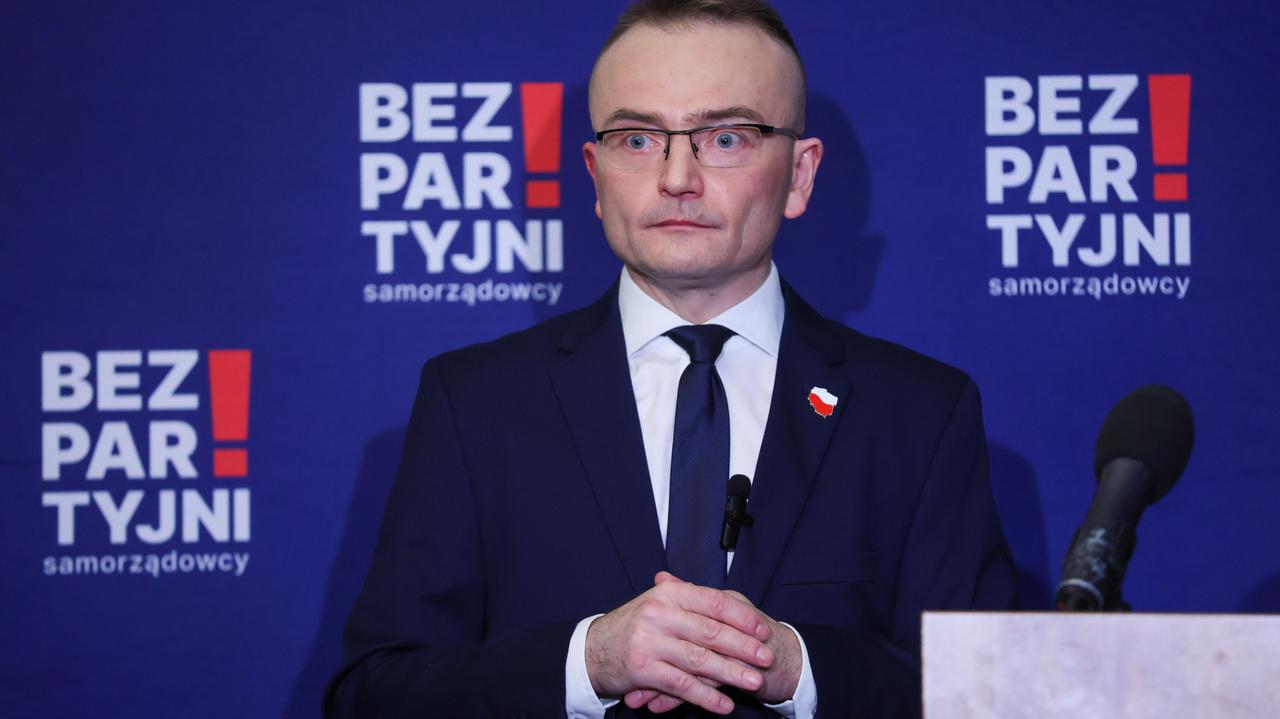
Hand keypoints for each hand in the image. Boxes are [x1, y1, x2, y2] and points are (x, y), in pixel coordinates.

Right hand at [586, 571, 775, 714]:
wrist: (593, 649)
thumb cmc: (634, 626)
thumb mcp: (660, 604)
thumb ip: (695, 602)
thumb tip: (739, 604)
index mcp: (669, 593)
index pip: (714, 602)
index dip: (742, 617)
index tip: (763, 630)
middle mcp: (659, 614)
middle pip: (711, 631)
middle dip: (743, 647)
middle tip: (767, 658)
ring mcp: (650, 642)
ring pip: (700, 660)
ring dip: (731, 673)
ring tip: (754, 682)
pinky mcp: (643, 669)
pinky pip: (682, 685)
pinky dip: (706, 697)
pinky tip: (724, 705)